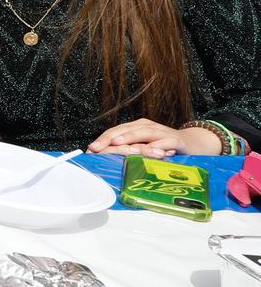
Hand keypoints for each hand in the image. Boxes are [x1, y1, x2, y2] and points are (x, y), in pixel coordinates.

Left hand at [88, 118, 219, 156]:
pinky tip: (151, 151)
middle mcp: (148, 127)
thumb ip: (128, 151)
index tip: (91, 148)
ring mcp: (162, 132)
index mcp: (137, 127)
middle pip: (126, 130)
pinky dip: (158, 146)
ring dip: (131, 138)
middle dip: (111, 138)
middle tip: (98, 147)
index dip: (103, 139)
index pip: (116, 131)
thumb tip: (104, 159)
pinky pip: (166, 142)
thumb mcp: (144, 147)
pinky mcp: (177, 140)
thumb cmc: (165, 146)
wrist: (195, 143)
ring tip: (119, 144)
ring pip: (144, 133)